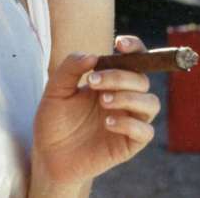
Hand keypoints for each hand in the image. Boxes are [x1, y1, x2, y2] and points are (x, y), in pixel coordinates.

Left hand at [31, 36, 159, 185]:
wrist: (48, 155)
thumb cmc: (53, 121)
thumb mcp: (55, 90)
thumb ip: (70, 68)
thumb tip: (92, 55)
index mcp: (110, 82)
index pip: (134, 60)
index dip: (135, 48)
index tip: (119, 44)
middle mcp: (124, 99)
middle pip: (142, 79)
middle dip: (119, 77)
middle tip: (92, 82)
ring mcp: (129, 121)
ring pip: (151, 103)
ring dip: (129, 98)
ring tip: (103, 102)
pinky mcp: (129, 144)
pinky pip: (145, 131)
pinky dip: (129, 123)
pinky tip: (107, 123)